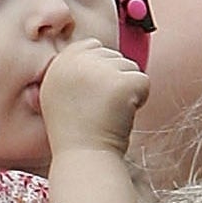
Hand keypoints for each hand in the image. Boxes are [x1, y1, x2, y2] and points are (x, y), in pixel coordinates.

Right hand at [40, 39, 149, 156]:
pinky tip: (123, 115)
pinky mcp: (121, 82)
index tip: (96, 94)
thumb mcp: (58, 94)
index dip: (101, 68)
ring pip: (130, 67)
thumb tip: (96, 46)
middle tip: (102, 108)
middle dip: (115, 80)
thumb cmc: (76, 133)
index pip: (91, 45)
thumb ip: (72, 70)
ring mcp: (100, 71)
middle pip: (113, 56)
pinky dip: (140, 99)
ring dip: (127, 90)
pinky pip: (143, 81)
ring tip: (111, 113)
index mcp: (59, 64)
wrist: (85, 156)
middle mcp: (77, 62)